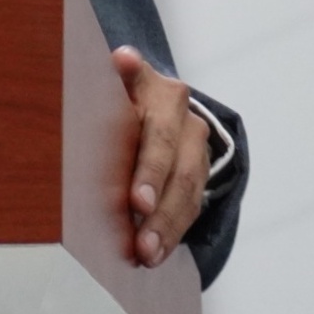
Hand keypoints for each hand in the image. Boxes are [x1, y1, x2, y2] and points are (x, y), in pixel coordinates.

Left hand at [111, 45, 208, 269]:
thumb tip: (122, 58)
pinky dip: (173, 232)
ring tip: (146, 255)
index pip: (159, 136)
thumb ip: (117, 75)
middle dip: (160, 212)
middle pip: (179, 172)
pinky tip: (155, 253)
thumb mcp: (114, 76)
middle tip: (141, 243)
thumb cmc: (117, 87)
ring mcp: (197, 149)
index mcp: (164, 94)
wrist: (152, 92)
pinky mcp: (199, 172)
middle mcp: (188, 122)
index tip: (137, 202)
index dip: (150, 171)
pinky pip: (191, 206)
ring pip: (189, 194)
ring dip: (168, 229)